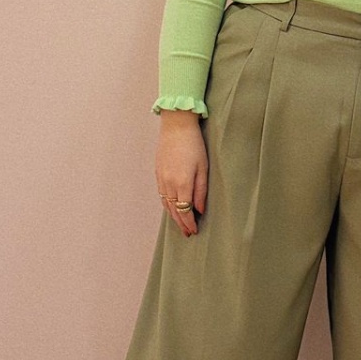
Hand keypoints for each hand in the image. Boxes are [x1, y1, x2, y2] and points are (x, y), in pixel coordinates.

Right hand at [155, 111, 207, 236]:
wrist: (176, 126)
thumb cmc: (194, 144)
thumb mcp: (203, 168)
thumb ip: (201, 191)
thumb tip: (199, 210)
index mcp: (182, 184)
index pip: (184, 211)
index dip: (189, 224)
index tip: (193, 232)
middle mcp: (169, 184)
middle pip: (174, 211)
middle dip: (181, 223)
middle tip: (187, 233)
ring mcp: (161, 178)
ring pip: (166, 204)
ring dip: (173, 216)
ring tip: (180, 223)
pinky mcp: (158, 172)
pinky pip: (161, 194)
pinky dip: (166, 204)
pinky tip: (172, 207)